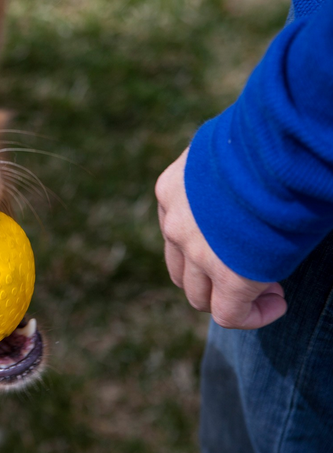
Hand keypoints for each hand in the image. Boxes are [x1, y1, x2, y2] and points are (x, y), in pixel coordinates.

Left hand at [155, 149, 286, 328]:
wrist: (281, 143)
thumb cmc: (266, 137)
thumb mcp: (229, 149)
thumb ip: (223, 173)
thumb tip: (246, 180)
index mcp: (172, 189)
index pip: (176, 233)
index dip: (207, 246)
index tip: (244, 239)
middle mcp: (175, 222)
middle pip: (182, 270)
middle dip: (214, 278)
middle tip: (256, 268)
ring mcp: (196, 251)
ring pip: (200, 296)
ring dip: (232, 297)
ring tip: (270, 286)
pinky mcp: (229, 275)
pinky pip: (229, 315)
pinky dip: (252, 315)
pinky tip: (277, 302)